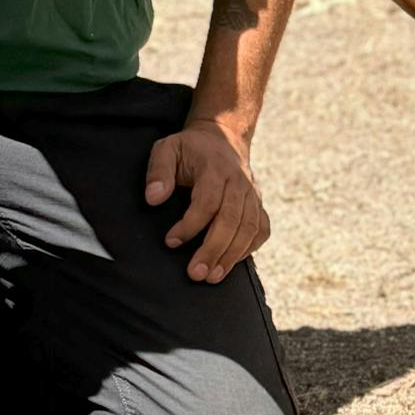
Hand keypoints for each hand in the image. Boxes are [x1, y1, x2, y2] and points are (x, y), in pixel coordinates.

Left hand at [145, 119, 270, 282]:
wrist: (224, 137)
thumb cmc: (190, 148)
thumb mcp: (167, 148)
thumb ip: (159, 171)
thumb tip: (153, 199)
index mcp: (216, 168)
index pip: (208, 201)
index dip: (190, 225)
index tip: (171, 241)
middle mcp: (239, 182)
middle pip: (232, 220)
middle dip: (214, 250)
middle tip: (196, 273)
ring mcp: (253, 194)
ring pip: (249, 228)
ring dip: (232, 256)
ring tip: (212, 277)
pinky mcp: (258, 204)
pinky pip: (261, 229)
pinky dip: (250, 248)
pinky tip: (231, 263)